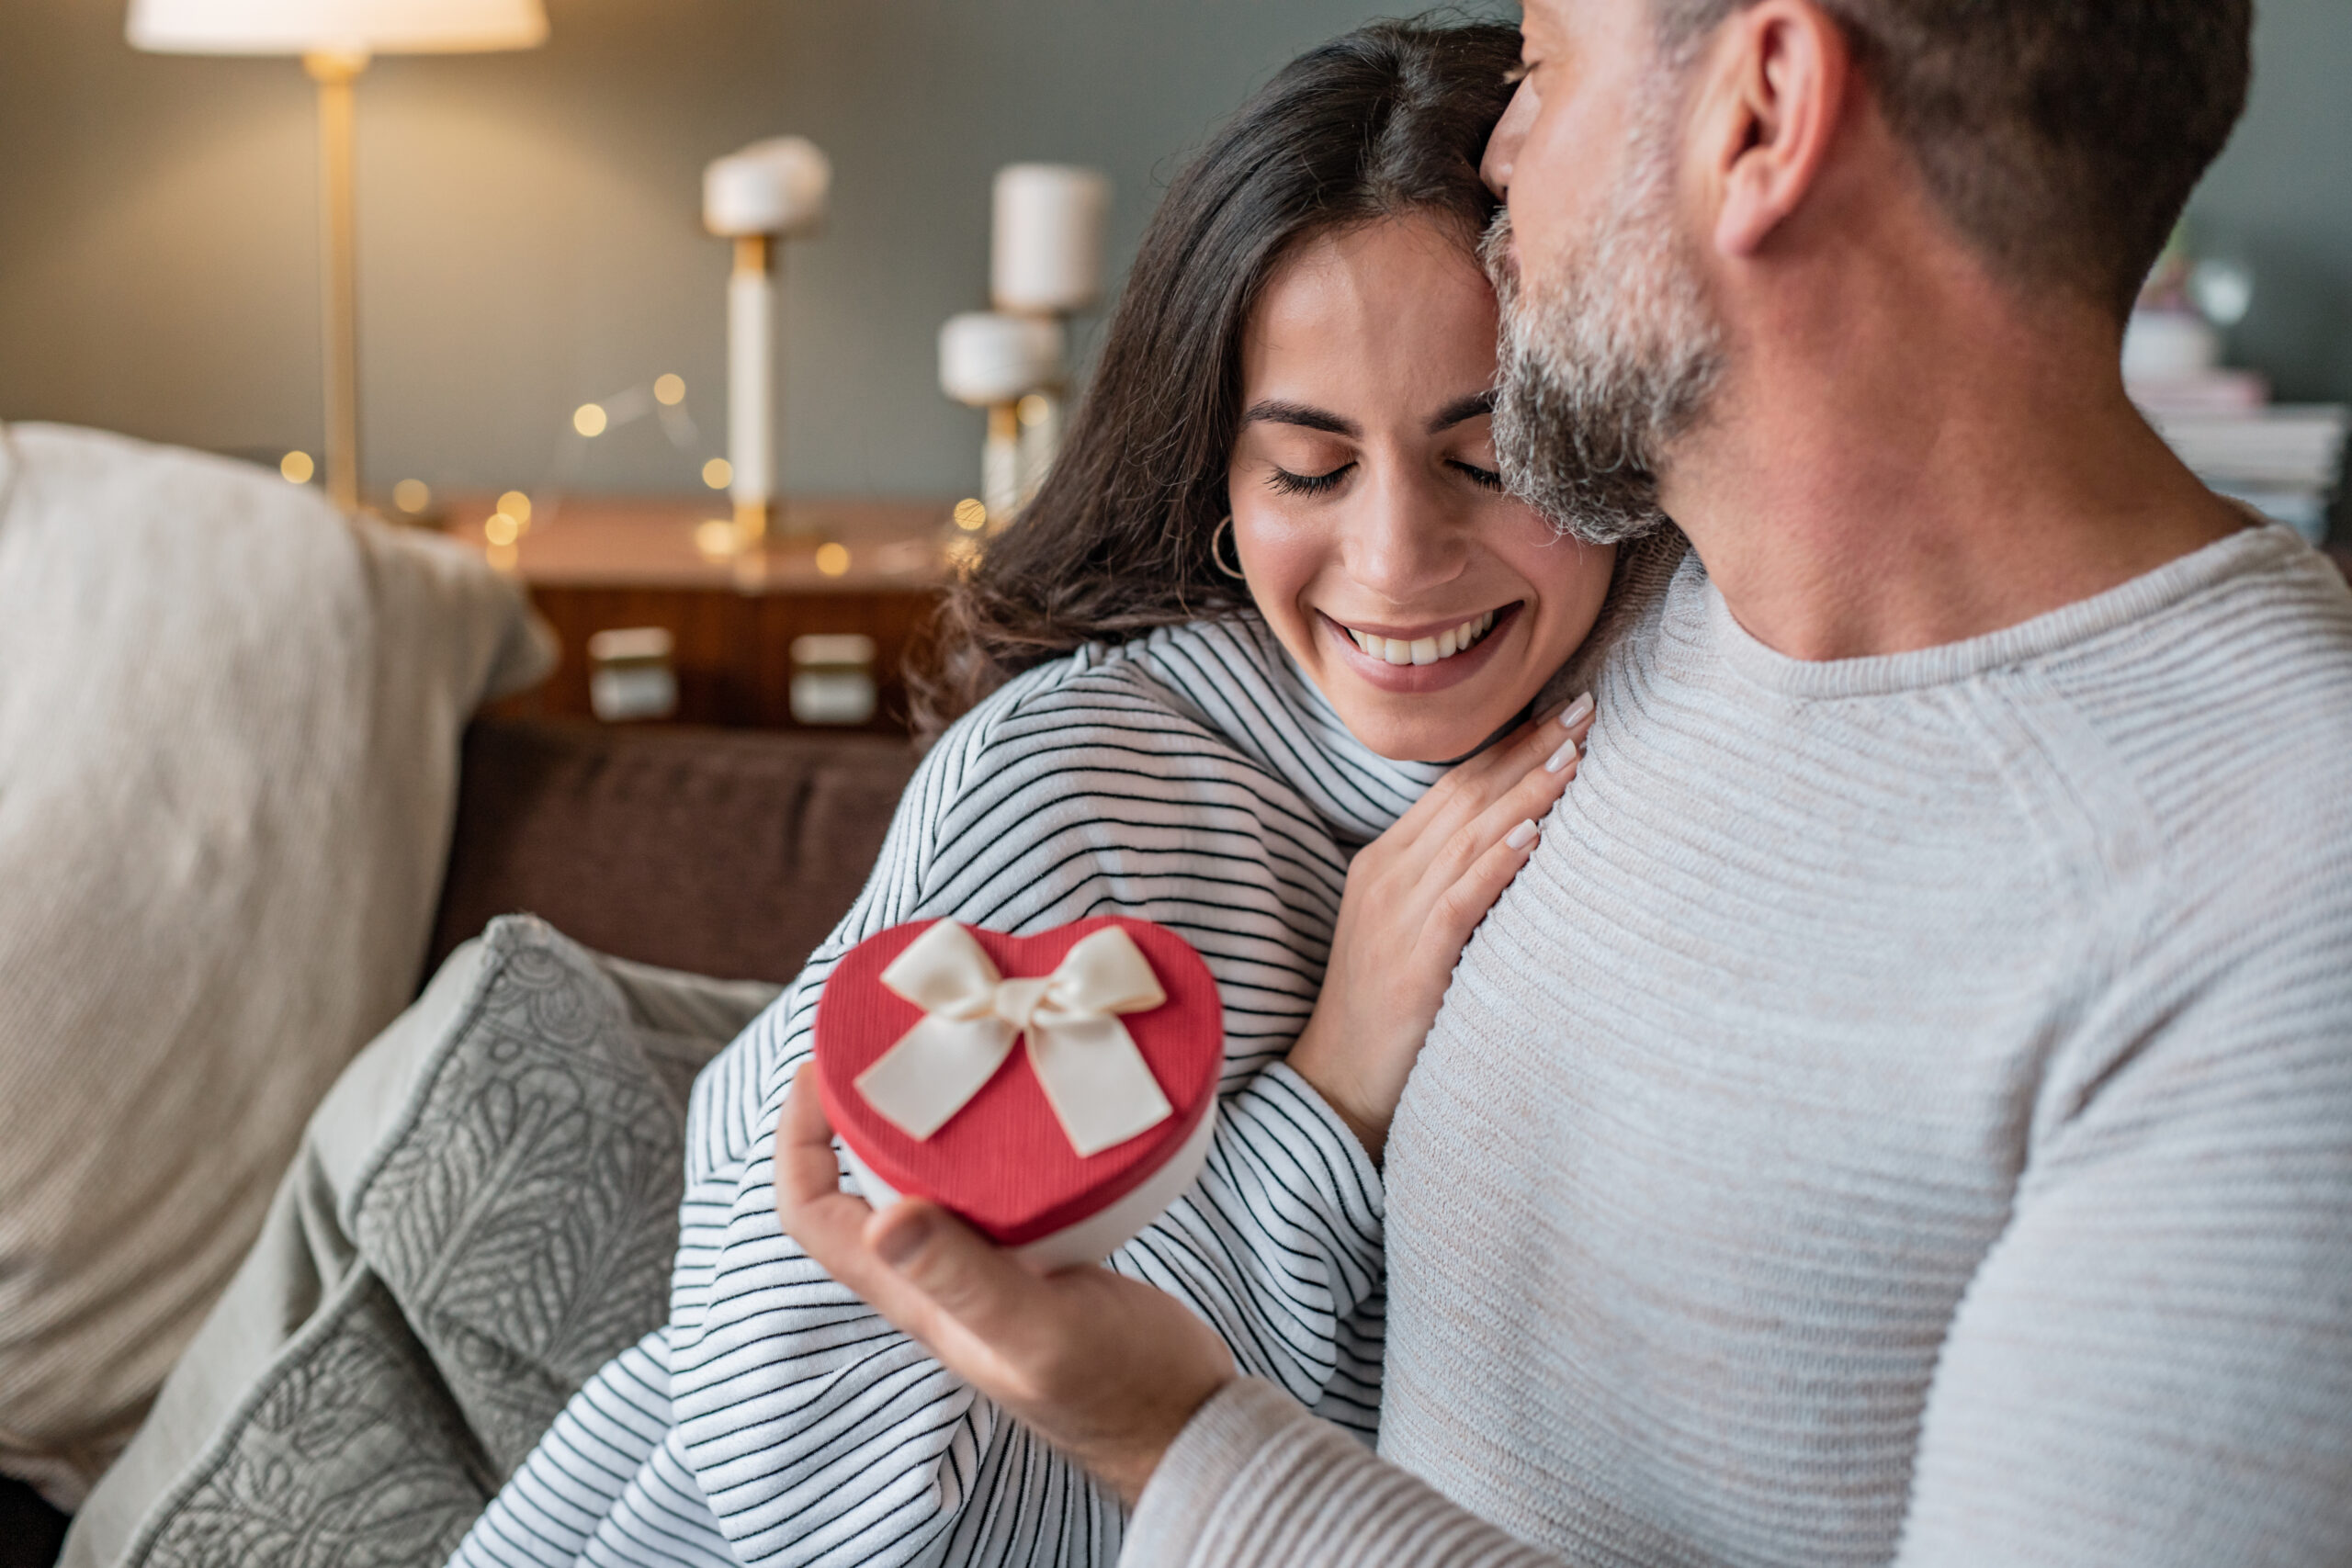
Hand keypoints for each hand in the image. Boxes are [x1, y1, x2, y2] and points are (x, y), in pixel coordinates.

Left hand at [774, 1064, 1236, 1503]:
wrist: (1186, 1421)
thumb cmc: (1117, 1387)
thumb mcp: (1039, 1327)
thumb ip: (965, 1277)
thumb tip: (883, 1217)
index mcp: (913, 1298)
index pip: (810, 1213)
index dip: (798, 1137)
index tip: (826, 1066)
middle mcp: (933, 1279)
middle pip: (855, 1183)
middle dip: (855, 1106)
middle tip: (891, 1037)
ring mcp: (984, 1266)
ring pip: (920, 1178)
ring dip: (918, 1115)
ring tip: (951, 1050)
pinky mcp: (1033, 1253)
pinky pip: (984, 1182)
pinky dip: (984, 1135)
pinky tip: (1020, 1103)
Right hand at [1288, 692, 1592, 1160]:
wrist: (1338, 1080)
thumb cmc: (1384, 1008)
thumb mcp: (1410, 928)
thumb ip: (1450, 880)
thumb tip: (1518, 840)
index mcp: (1385, 860)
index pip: (1456, 787)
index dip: (1511, 746)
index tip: (1562, 714)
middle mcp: (1388, 874)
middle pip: (1468, 796)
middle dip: (1530, 749)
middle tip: (1588, 708)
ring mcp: (1397, 913)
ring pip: (1471, 835)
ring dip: (1528, 791)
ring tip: (1577, 754)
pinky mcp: (1414, 957)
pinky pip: (1462, 896)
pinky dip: (1499, 860)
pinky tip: (1535, 832)